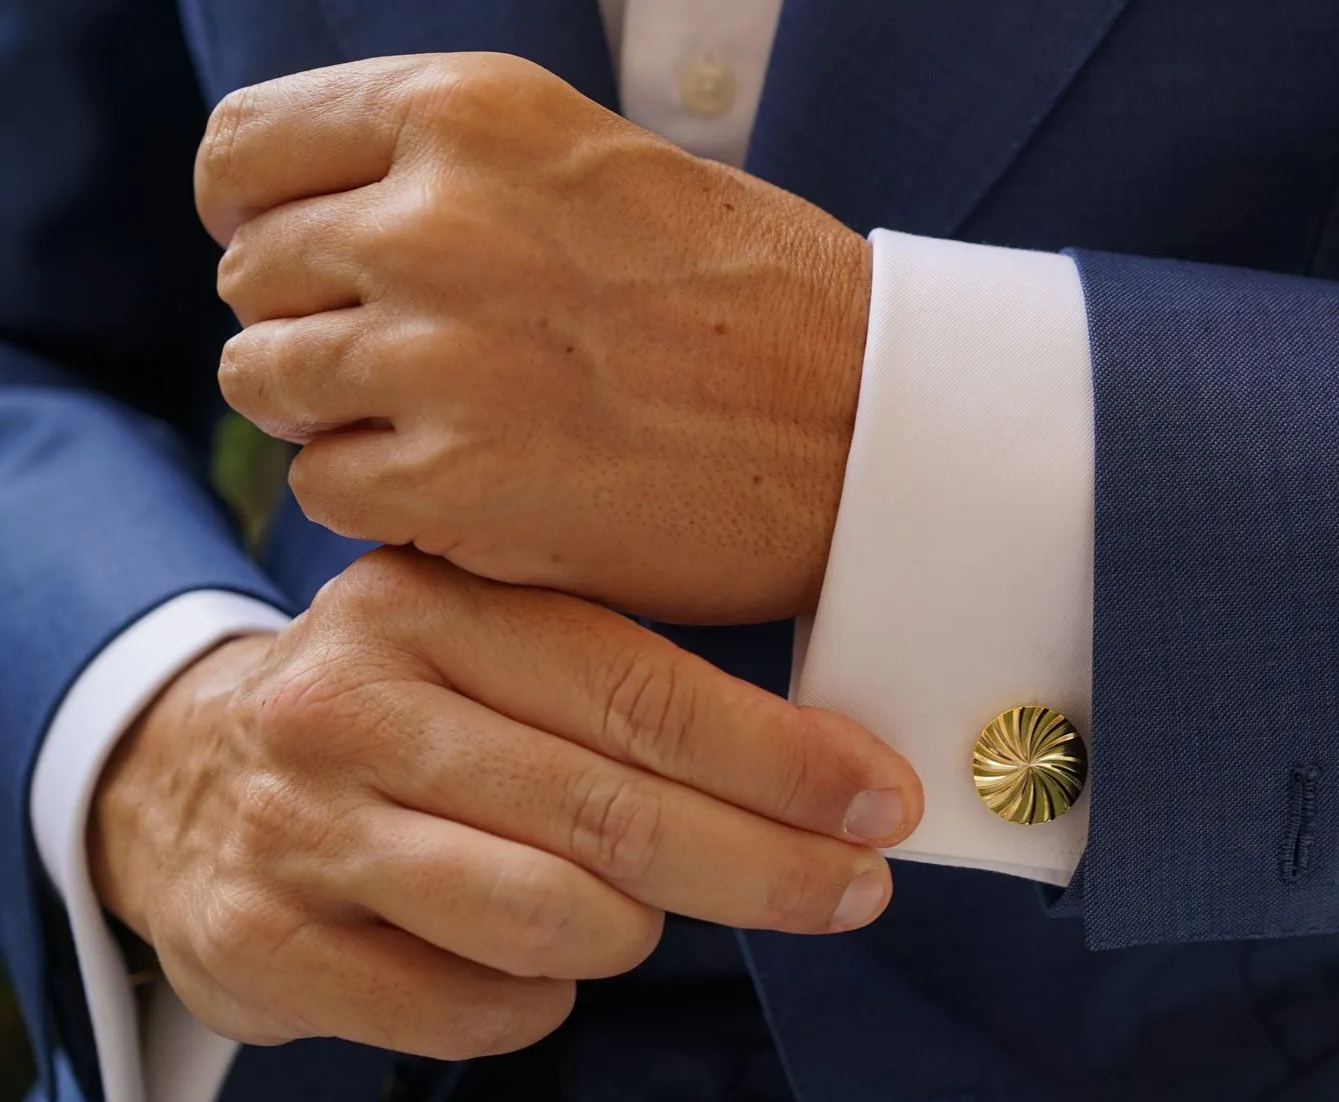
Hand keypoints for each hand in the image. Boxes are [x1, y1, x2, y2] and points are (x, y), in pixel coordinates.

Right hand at [89, 550, 920, 1057]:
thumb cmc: (402, 709)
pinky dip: (535, 999)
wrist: (183, 774)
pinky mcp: (264, 943)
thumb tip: (829, 768)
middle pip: (613, 814)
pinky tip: (525, 958)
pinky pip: (472, 1010)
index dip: (781, 759)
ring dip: (634, 932)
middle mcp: (353, 702)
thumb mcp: (492, 643)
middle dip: (765, 865)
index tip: (881, 801)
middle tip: (856, 890)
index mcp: (431, 603)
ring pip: (551, 918)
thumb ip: (627, 684)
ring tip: (637, 910)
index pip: (642, 690)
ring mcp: (300, 826)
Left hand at [198, 52, 868, 622]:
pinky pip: (323, 487)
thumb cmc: (754, 296)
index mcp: (471, 111)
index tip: (298, 253)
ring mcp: (438, 354)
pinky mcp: (454, 482)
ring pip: (264, 383)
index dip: (253, 210)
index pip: (243, 147)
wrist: (874, 423)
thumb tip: (308, 212)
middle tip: (410, 359)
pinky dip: (381, 496)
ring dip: (334, 411)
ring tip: (443, 422)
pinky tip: (475, 484)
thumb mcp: (594, 160)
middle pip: (250, 274)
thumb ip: (448, 167)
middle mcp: (436, 217)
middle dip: (309, 319)